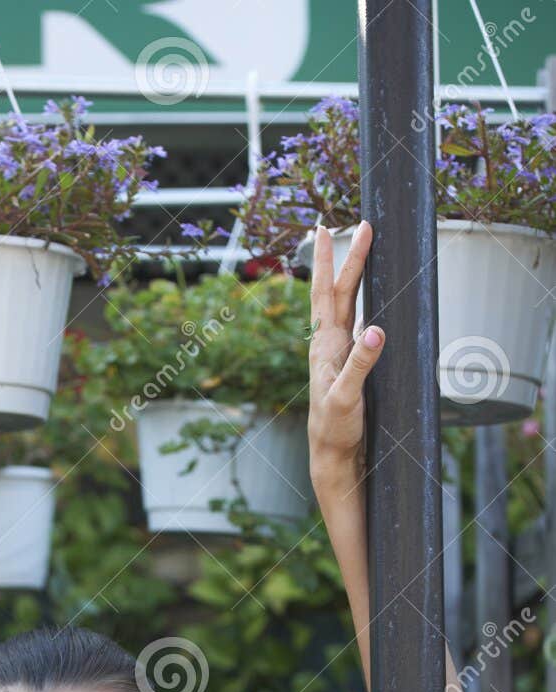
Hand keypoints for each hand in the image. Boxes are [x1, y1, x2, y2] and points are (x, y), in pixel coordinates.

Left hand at [308, 220, 384, 481]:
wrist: (332, 455)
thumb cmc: (335, 429)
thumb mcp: (347, 396)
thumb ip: (361, 364)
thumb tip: (376, 328)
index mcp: (326, 345)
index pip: (328, 293)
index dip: (328, 261)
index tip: (328, 228)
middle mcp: (330, 344)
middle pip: (340, 291)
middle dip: (349, 257)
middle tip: (361, 224)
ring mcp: (340, 353)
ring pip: (348, 306)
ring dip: (354, 278)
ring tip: (361, 253)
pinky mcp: (351, 366)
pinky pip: (358, 327)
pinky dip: (365, 307)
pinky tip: (372, 304)